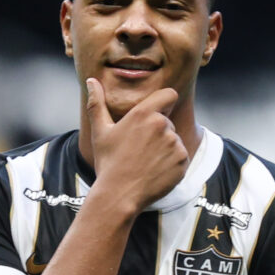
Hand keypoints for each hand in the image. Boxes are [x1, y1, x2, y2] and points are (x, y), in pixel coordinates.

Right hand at [83, 78, 188, 215]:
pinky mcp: (183, 161)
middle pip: (167, 121)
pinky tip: (154, 170)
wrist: (119, 194)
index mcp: (144, 114)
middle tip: (138, 148)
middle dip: (157, 131)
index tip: (158, 110)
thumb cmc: (108, 161)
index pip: (169, 94)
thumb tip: (91, 81)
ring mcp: (175, 144)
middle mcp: (163, 126)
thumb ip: (97, 103)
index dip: (165, 101)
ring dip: (164, 147)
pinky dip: (171, 162)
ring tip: (145, 161)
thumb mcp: (100, 131)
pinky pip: (181, 156)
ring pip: (174, 139)